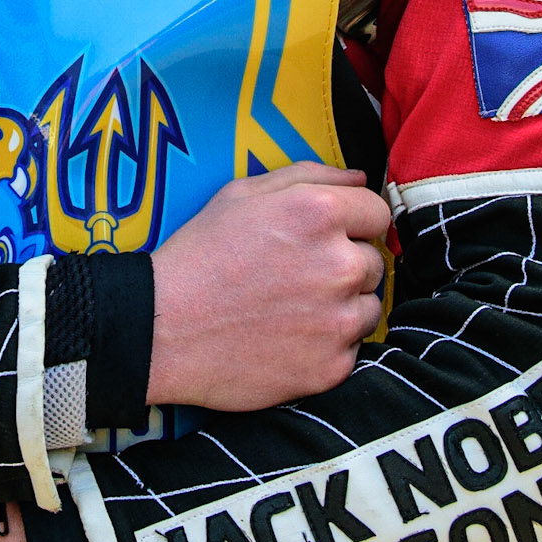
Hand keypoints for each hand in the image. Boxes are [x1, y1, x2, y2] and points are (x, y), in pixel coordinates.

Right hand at [148, 163, 389, 410]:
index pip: (377, 212)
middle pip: (372, 261)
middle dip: (343, 264)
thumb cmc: (200, 255)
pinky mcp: (333, 366)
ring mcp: (338, 319)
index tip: (328, 237)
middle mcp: (338, 263)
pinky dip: (328, 345)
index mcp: (319, 212)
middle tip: (297, 275)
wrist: (163, 329)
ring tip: (293, 309)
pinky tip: (290, 338)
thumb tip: (358, 177)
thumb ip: (308, 175)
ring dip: (342, 306)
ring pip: (368, 306)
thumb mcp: (241, 194)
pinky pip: (352, 348)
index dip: (353, 223)